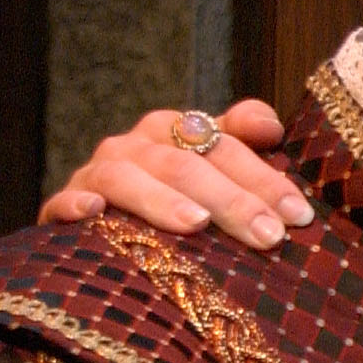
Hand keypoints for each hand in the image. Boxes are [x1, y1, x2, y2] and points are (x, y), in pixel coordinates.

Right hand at [38, 101, 308, 248]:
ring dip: (161, 199)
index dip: (264, 176)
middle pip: (185, 165)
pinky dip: (76, 205)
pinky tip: (94, 214)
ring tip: (196, 223)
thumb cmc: (179, 198)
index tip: (299, 214)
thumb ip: (245, 142)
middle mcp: (137, 145)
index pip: (226, 143)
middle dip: (231, 200)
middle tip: (268, 235)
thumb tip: (270, 127)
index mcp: (179, 130)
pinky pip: (64, 203)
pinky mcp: (64, 206)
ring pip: (128, 178)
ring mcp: (97, 174)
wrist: (101, 221)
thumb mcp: (215, 168)